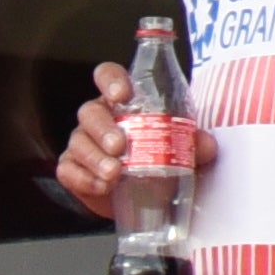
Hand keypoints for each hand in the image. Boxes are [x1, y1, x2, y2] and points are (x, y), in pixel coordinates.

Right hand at [55, 61, 218, 209]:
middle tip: (120, 146)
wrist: (139, 197)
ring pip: (79, 143)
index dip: (111, 80)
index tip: (122, 94)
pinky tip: (102, 187)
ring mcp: (82, 144)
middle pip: (90, 113)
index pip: (108, 76)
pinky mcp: (72, 170)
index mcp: (122, 102)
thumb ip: (193, 143)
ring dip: (96, 158)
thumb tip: (205, 143)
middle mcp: (98, 118)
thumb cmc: (157, 160)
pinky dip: (84, 179)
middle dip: (104, 129)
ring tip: (114, 174)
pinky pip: (69, 171)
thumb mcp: (179, 149)